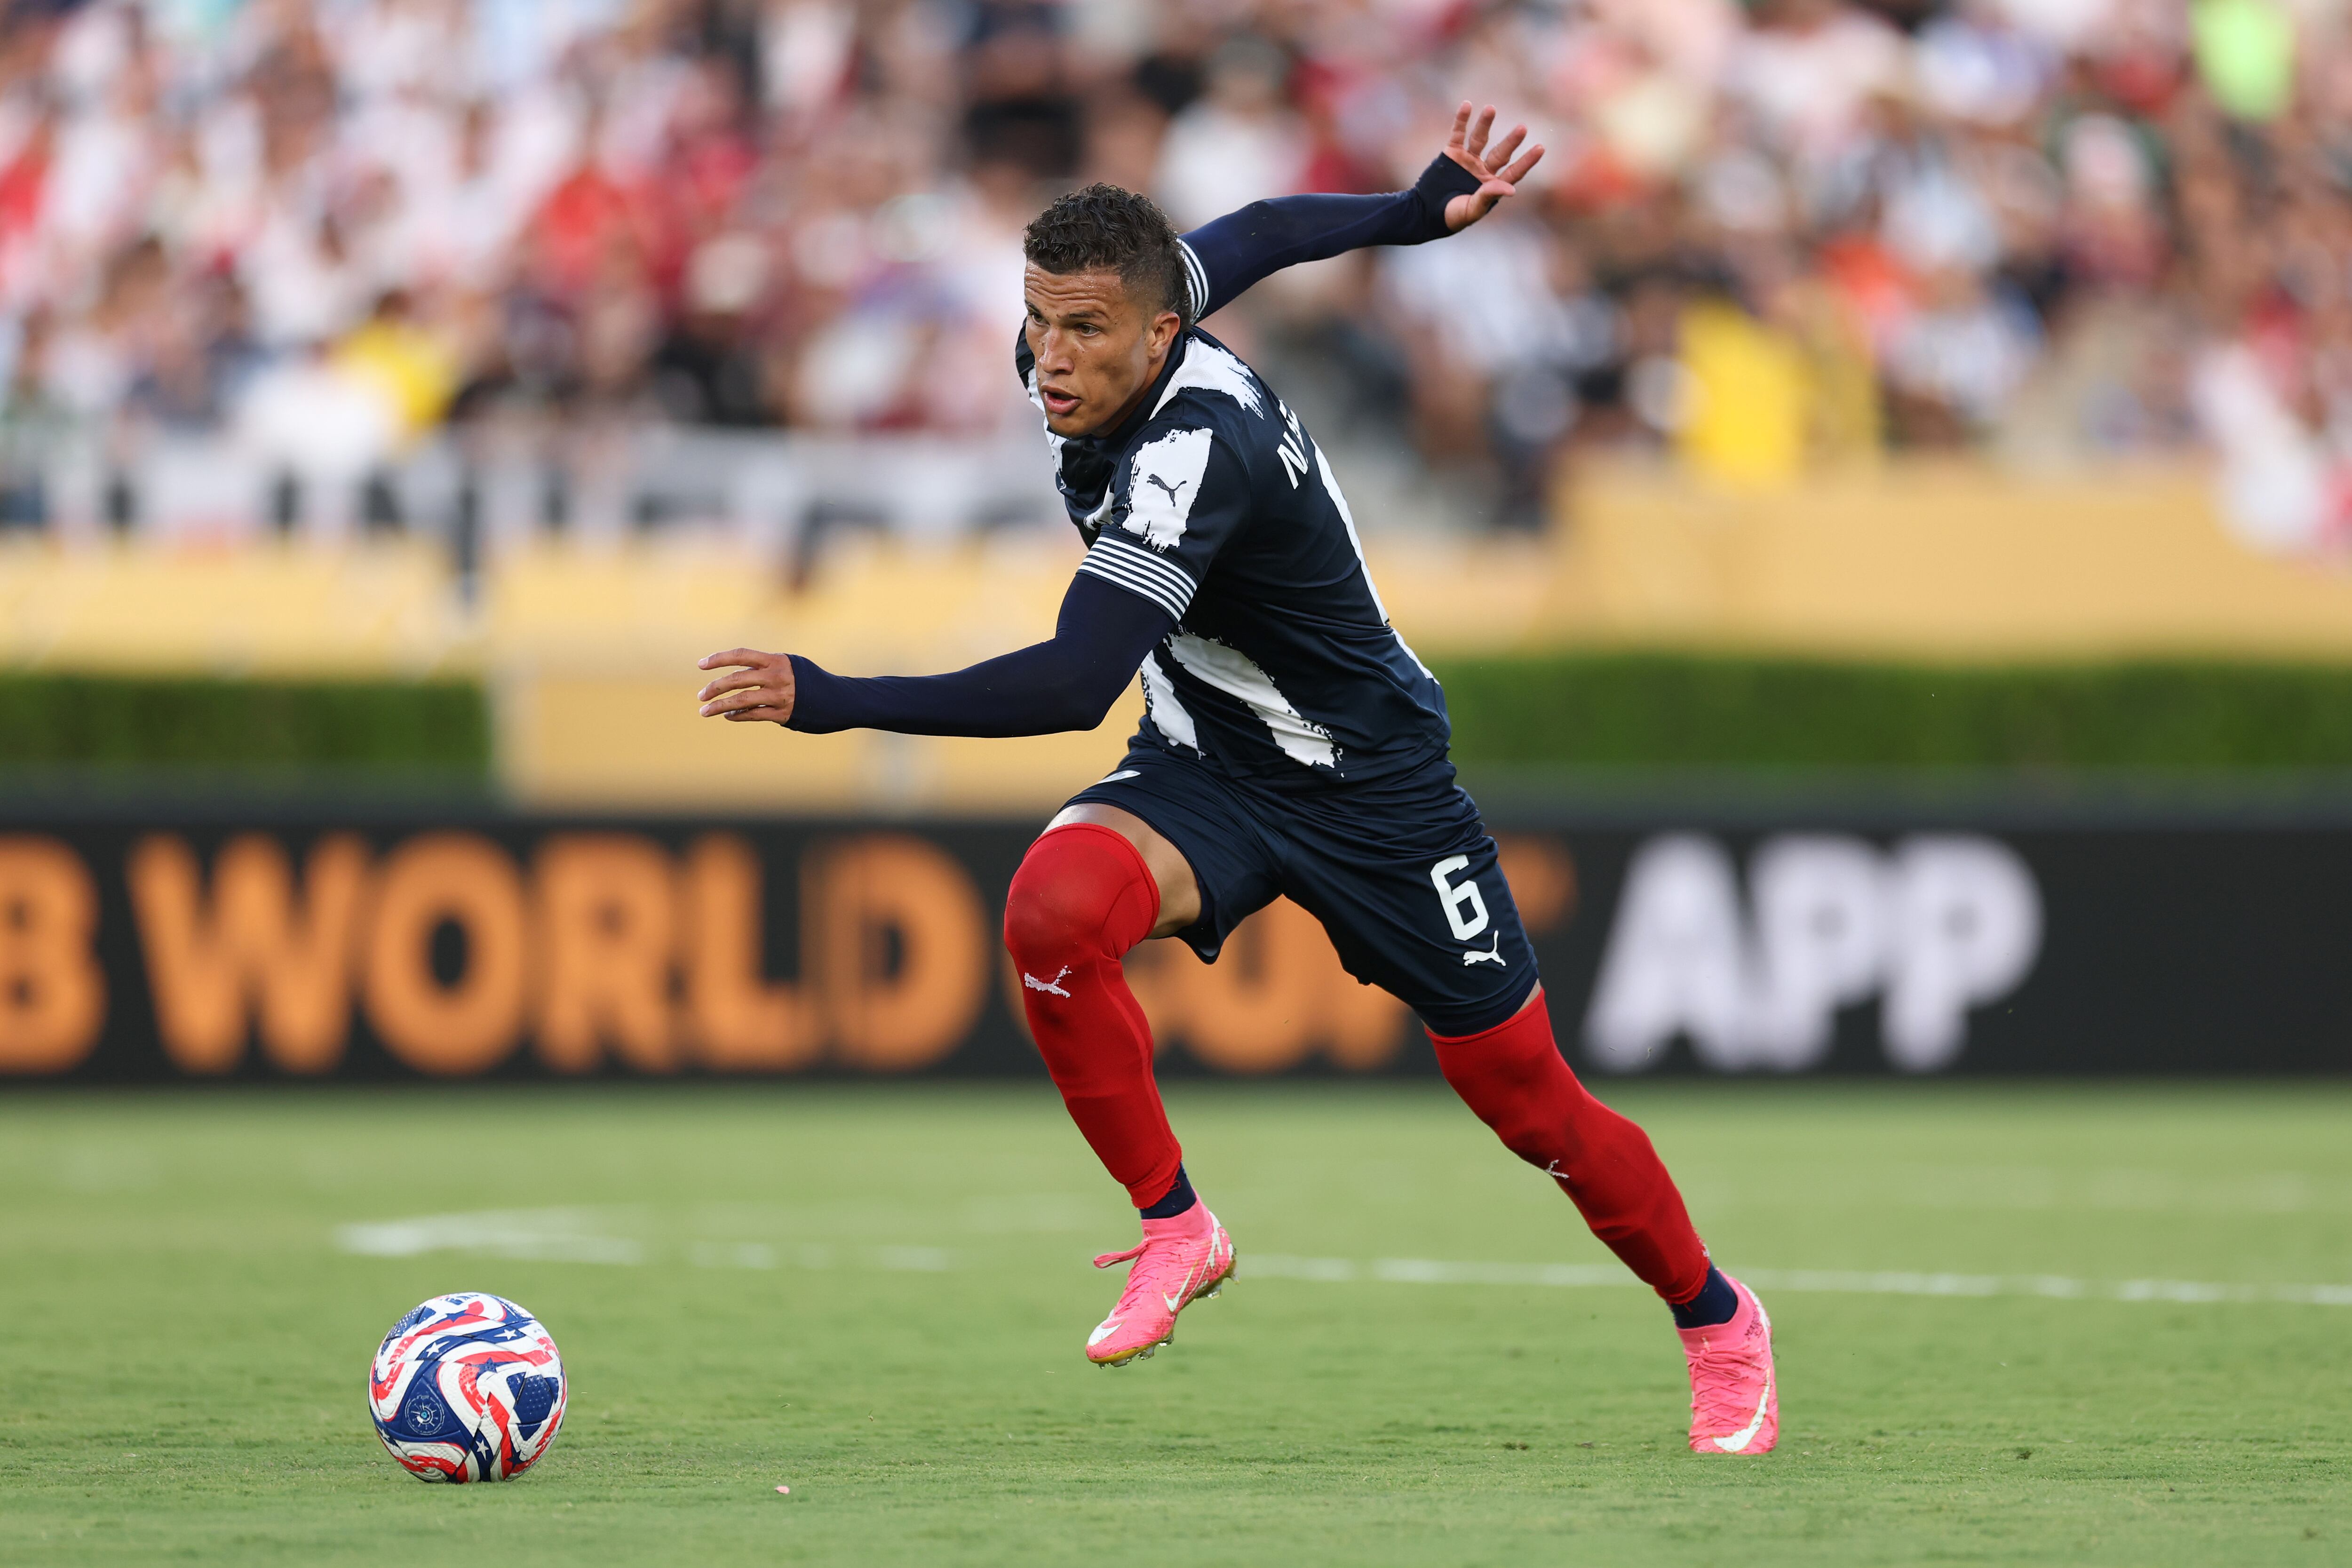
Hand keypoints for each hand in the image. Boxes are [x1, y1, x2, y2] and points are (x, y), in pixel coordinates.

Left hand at [696, 648, 796, 723]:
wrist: (834, 699)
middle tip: (700, 696)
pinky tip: (728, 716)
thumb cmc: (805, 679)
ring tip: (704, 712)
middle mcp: (777, 676)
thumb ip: (762, 668)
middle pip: (737, 679)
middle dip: (714, 688)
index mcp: (775, 660)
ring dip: (720, 707)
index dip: (718, 659)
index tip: (700, 665)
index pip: (741, 655)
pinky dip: (738, 716)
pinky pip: (754, 715)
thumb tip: (733, 677)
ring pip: (742, 701)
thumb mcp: (787, 665)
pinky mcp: (783, 713)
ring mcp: (780, 696)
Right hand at [1440, 102, 1544, 231]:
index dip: (1527, 161)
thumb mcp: (1472, 209)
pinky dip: (1461, 120)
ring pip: (1480, 138)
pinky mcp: (1451, 153)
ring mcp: (1467, 160)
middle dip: (1511, 141)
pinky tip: (1467, 105)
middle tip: (1522, 128)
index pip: (1514, 172)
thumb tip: (1512, 190)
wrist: (1424, 212)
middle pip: (1500, 152)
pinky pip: (1457, 134)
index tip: (1541, 148)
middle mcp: (1483, 170)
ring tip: (1491, 108)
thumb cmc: (1451, 217)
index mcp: (1492, 186)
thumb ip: (1489, 196)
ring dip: (1485, 124)